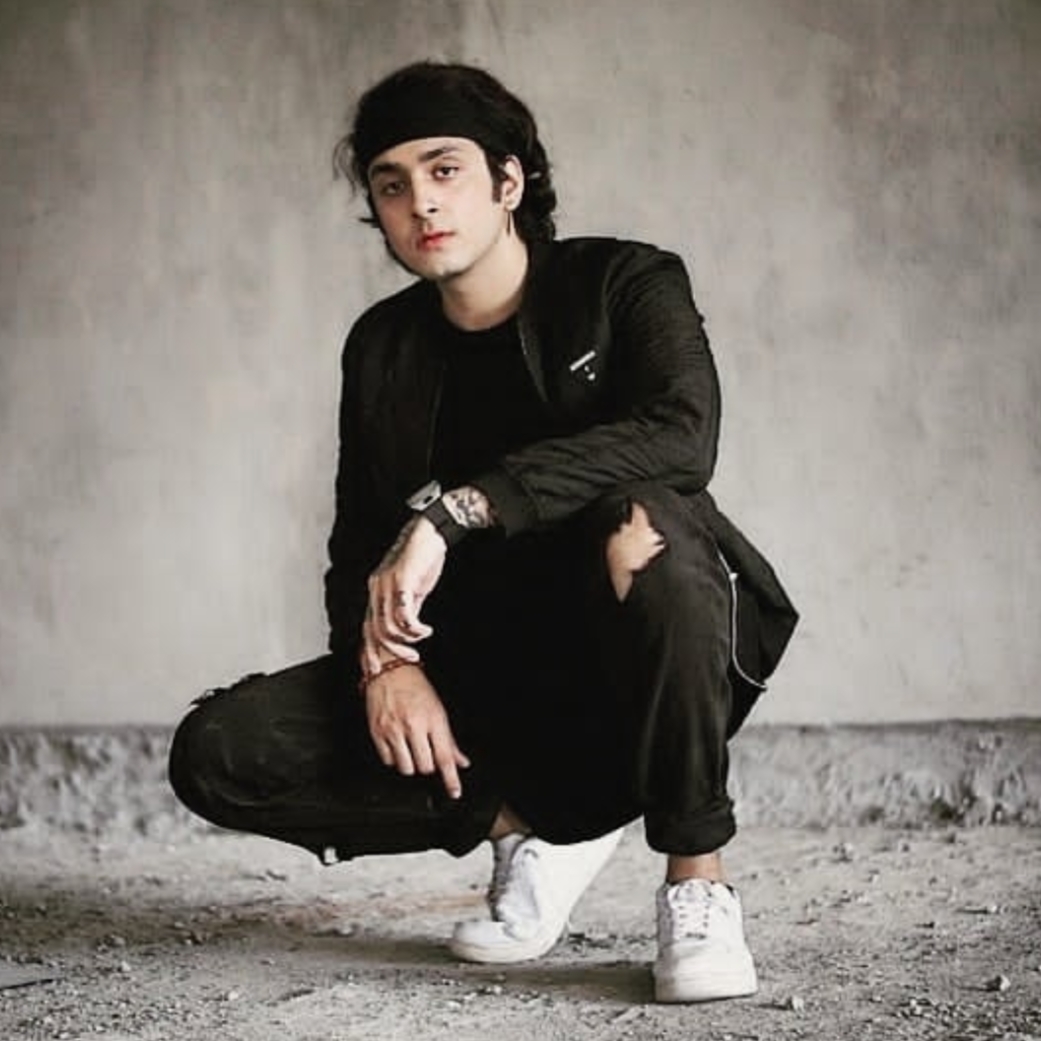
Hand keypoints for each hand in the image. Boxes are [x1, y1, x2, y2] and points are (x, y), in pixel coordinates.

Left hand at [363, 516, 445, 674]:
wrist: (429, 533)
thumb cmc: (421, 559)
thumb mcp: (411, 587)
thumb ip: (406, 606)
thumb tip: (407, 628)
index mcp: (376, 591)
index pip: (366, 627)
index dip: (370, 650)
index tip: (377, 669)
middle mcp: (376, 589)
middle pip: (373, 631)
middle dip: (390, 651)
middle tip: (411, 658)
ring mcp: (386, 584)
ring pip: (387, 626)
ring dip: (406, 639)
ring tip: (421, 639)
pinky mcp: (401, 581)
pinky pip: (403, 614)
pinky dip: (415, 628)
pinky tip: (425, 629)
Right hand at [364, 664, 469, 798]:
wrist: (389, 669)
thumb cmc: (416, 686)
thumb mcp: (439, 709)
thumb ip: (449, 740)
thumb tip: (461, 761)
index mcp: (433, 719)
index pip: (445, 756)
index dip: (451, 779)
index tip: (454, 792)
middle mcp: (414, 725)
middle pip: (425, 767)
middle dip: (428, 765)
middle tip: (426, 752)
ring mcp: (393, 730)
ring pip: (406, 768)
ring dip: (411, 764)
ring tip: (411, 749)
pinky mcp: (377, 732)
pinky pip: (388, 761)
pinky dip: (395, 759)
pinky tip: (398, 745)